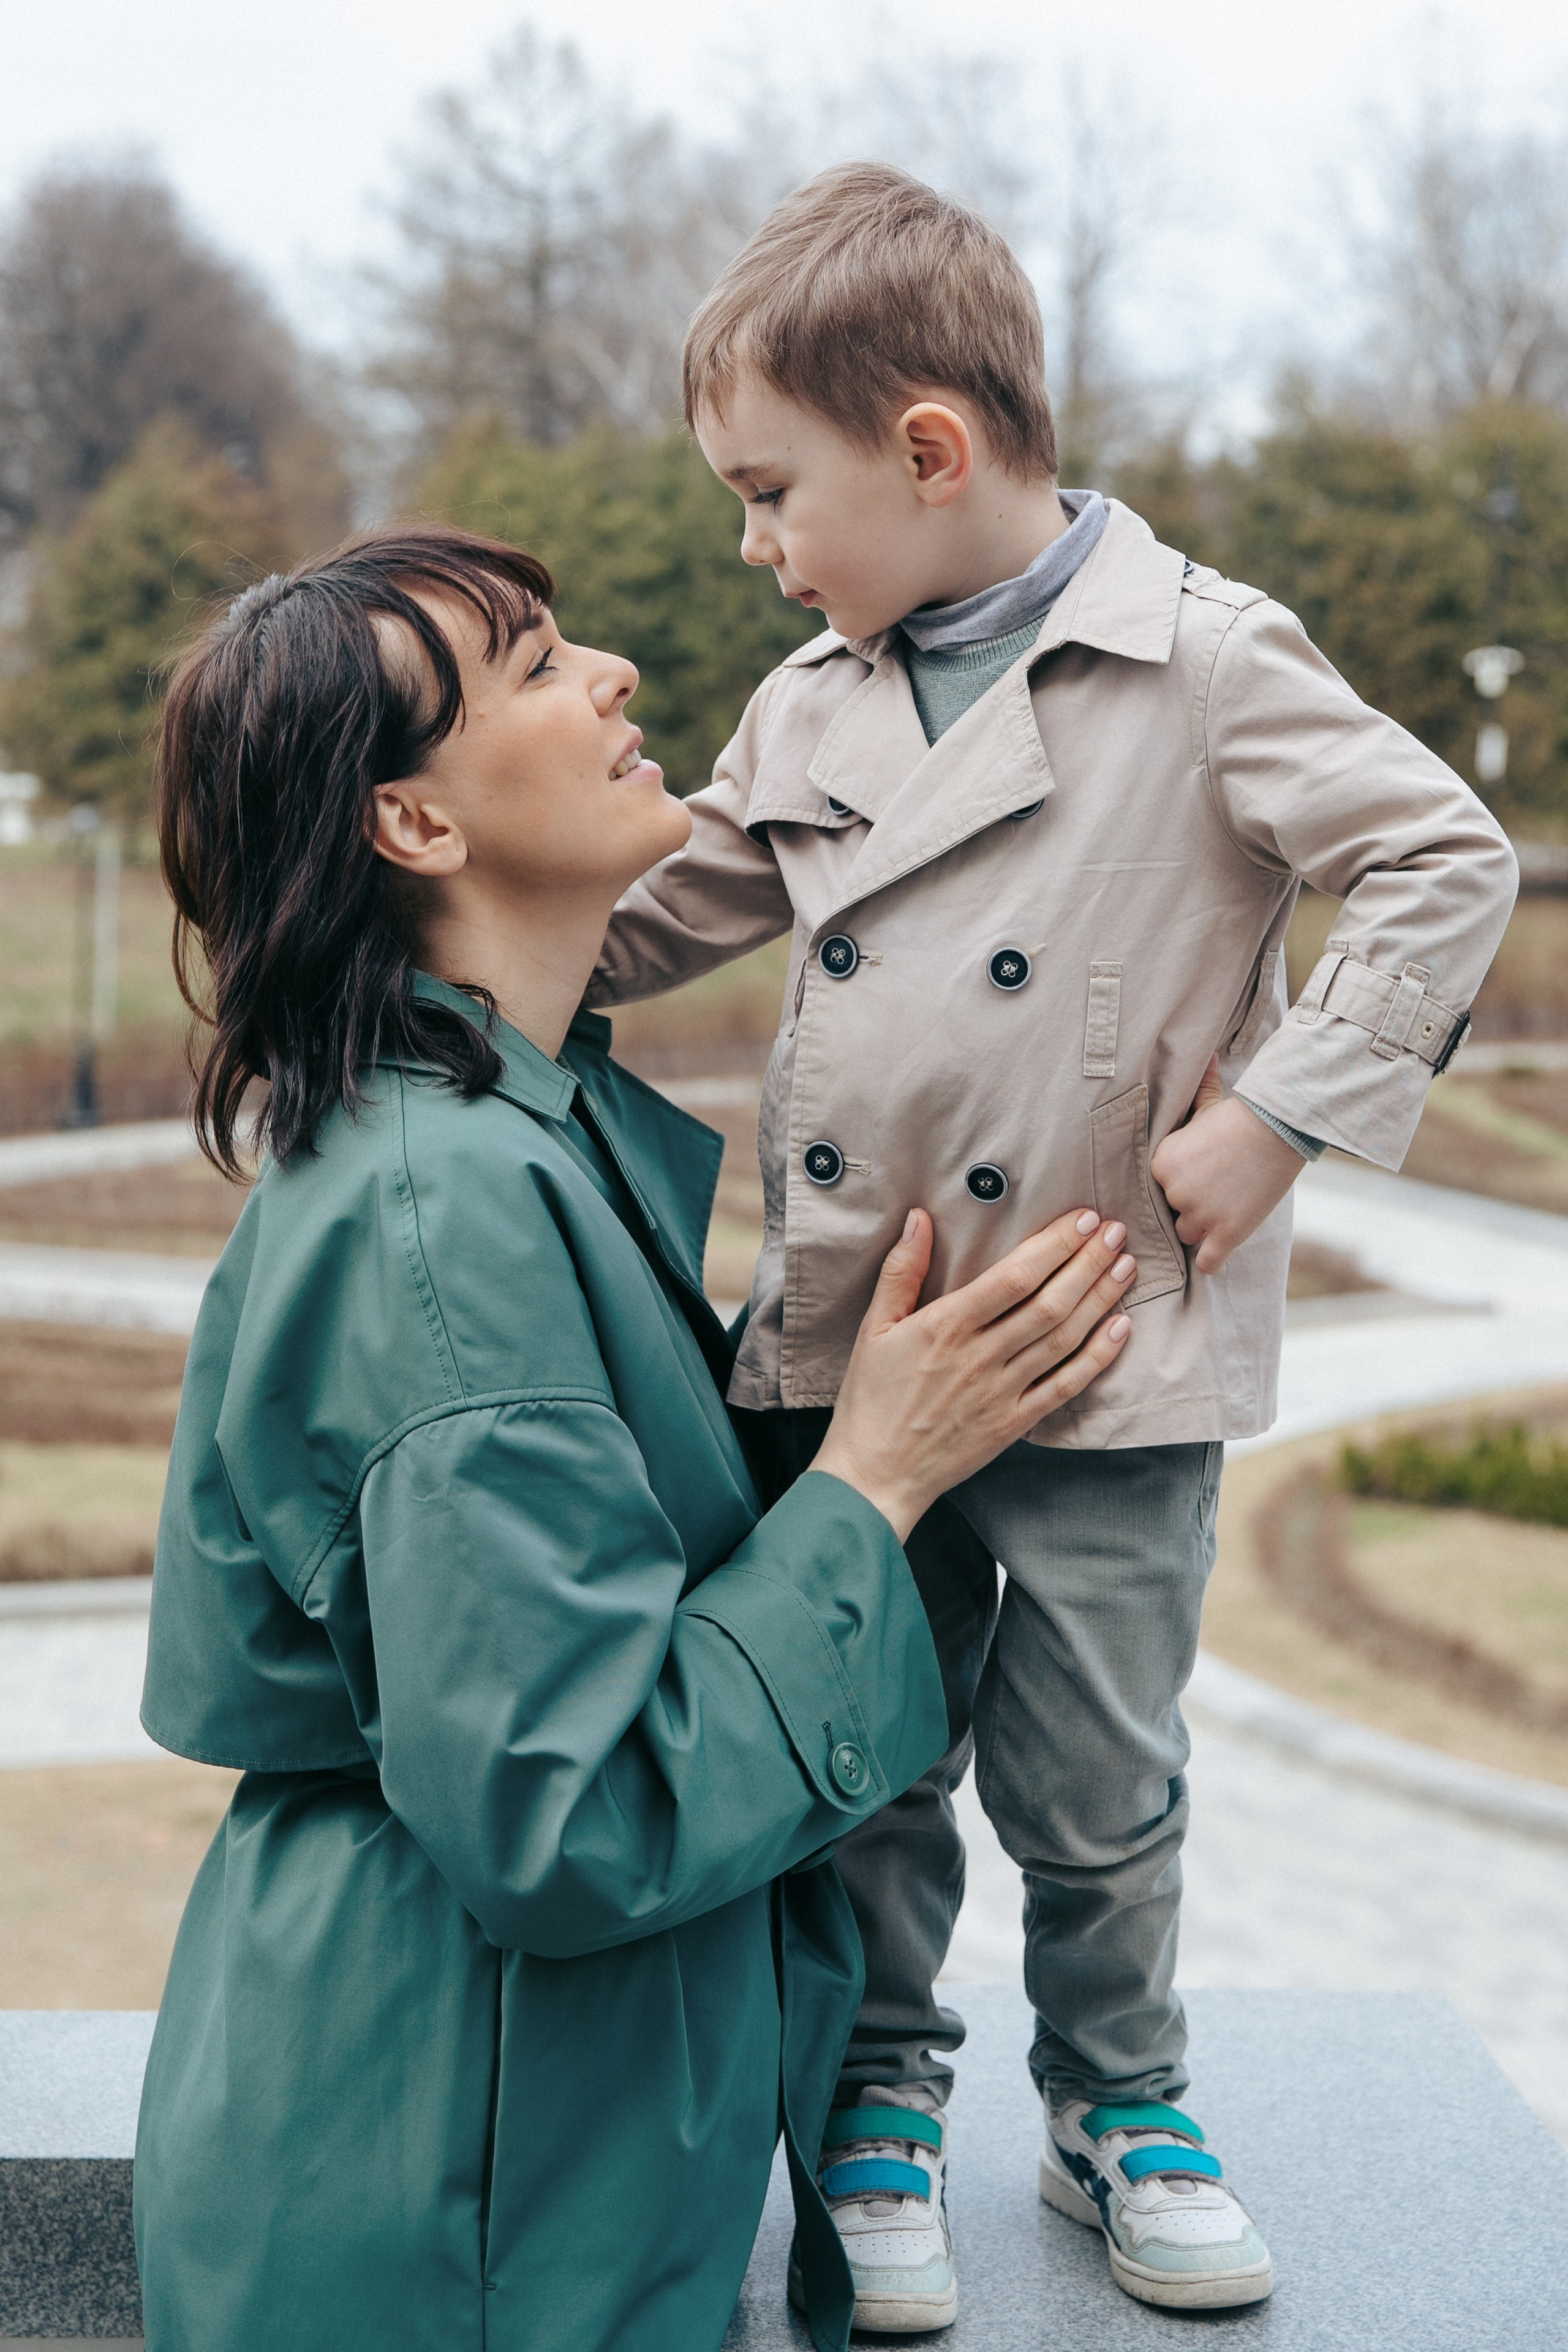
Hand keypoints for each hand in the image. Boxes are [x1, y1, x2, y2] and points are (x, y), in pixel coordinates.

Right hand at [812, 1208, 1135, 1540]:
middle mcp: (980, 1357)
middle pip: (1049, 1302)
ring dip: (1100, 1299)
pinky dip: (1097, 1357)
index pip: (1014, 1277)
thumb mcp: (874, 1328)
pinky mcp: (1014, 1423)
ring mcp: (1002, 1392)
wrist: (875, 1473)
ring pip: (1064, 1339)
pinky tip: (1120, 1329)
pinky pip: (1065, 1386)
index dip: (1054, 1245)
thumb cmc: (871, 1399)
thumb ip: (900, 1271)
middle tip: (1116, 1232)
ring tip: (1126, 1267)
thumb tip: (919, 1218)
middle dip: (1088, 1263)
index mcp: (946, 1326)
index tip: (1081, 1219)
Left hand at [1149, 1054, 1304, 1273]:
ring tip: (1226, 1208)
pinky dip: (1212, 1259)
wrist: (1279, 1127)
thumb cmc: (1243, 1115)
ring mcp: (1201, 1215)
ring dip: (1204, 1228)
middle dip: (1192, 1205)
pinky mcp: (1227, 1234)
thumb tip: (1207, 1057)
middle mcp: (1174, 1191)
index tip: (1200, 1175)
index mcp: (1161, 1163)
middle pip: (1173, 1212)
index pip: (1158, 1187)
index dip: (1179, 1184)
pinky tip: (1221, 1247)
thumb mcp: (1210, 1104)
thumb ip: (1198, 1090)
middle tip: (1218, 1189)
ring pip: (1188, 1235)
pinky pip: (1207, 1263)